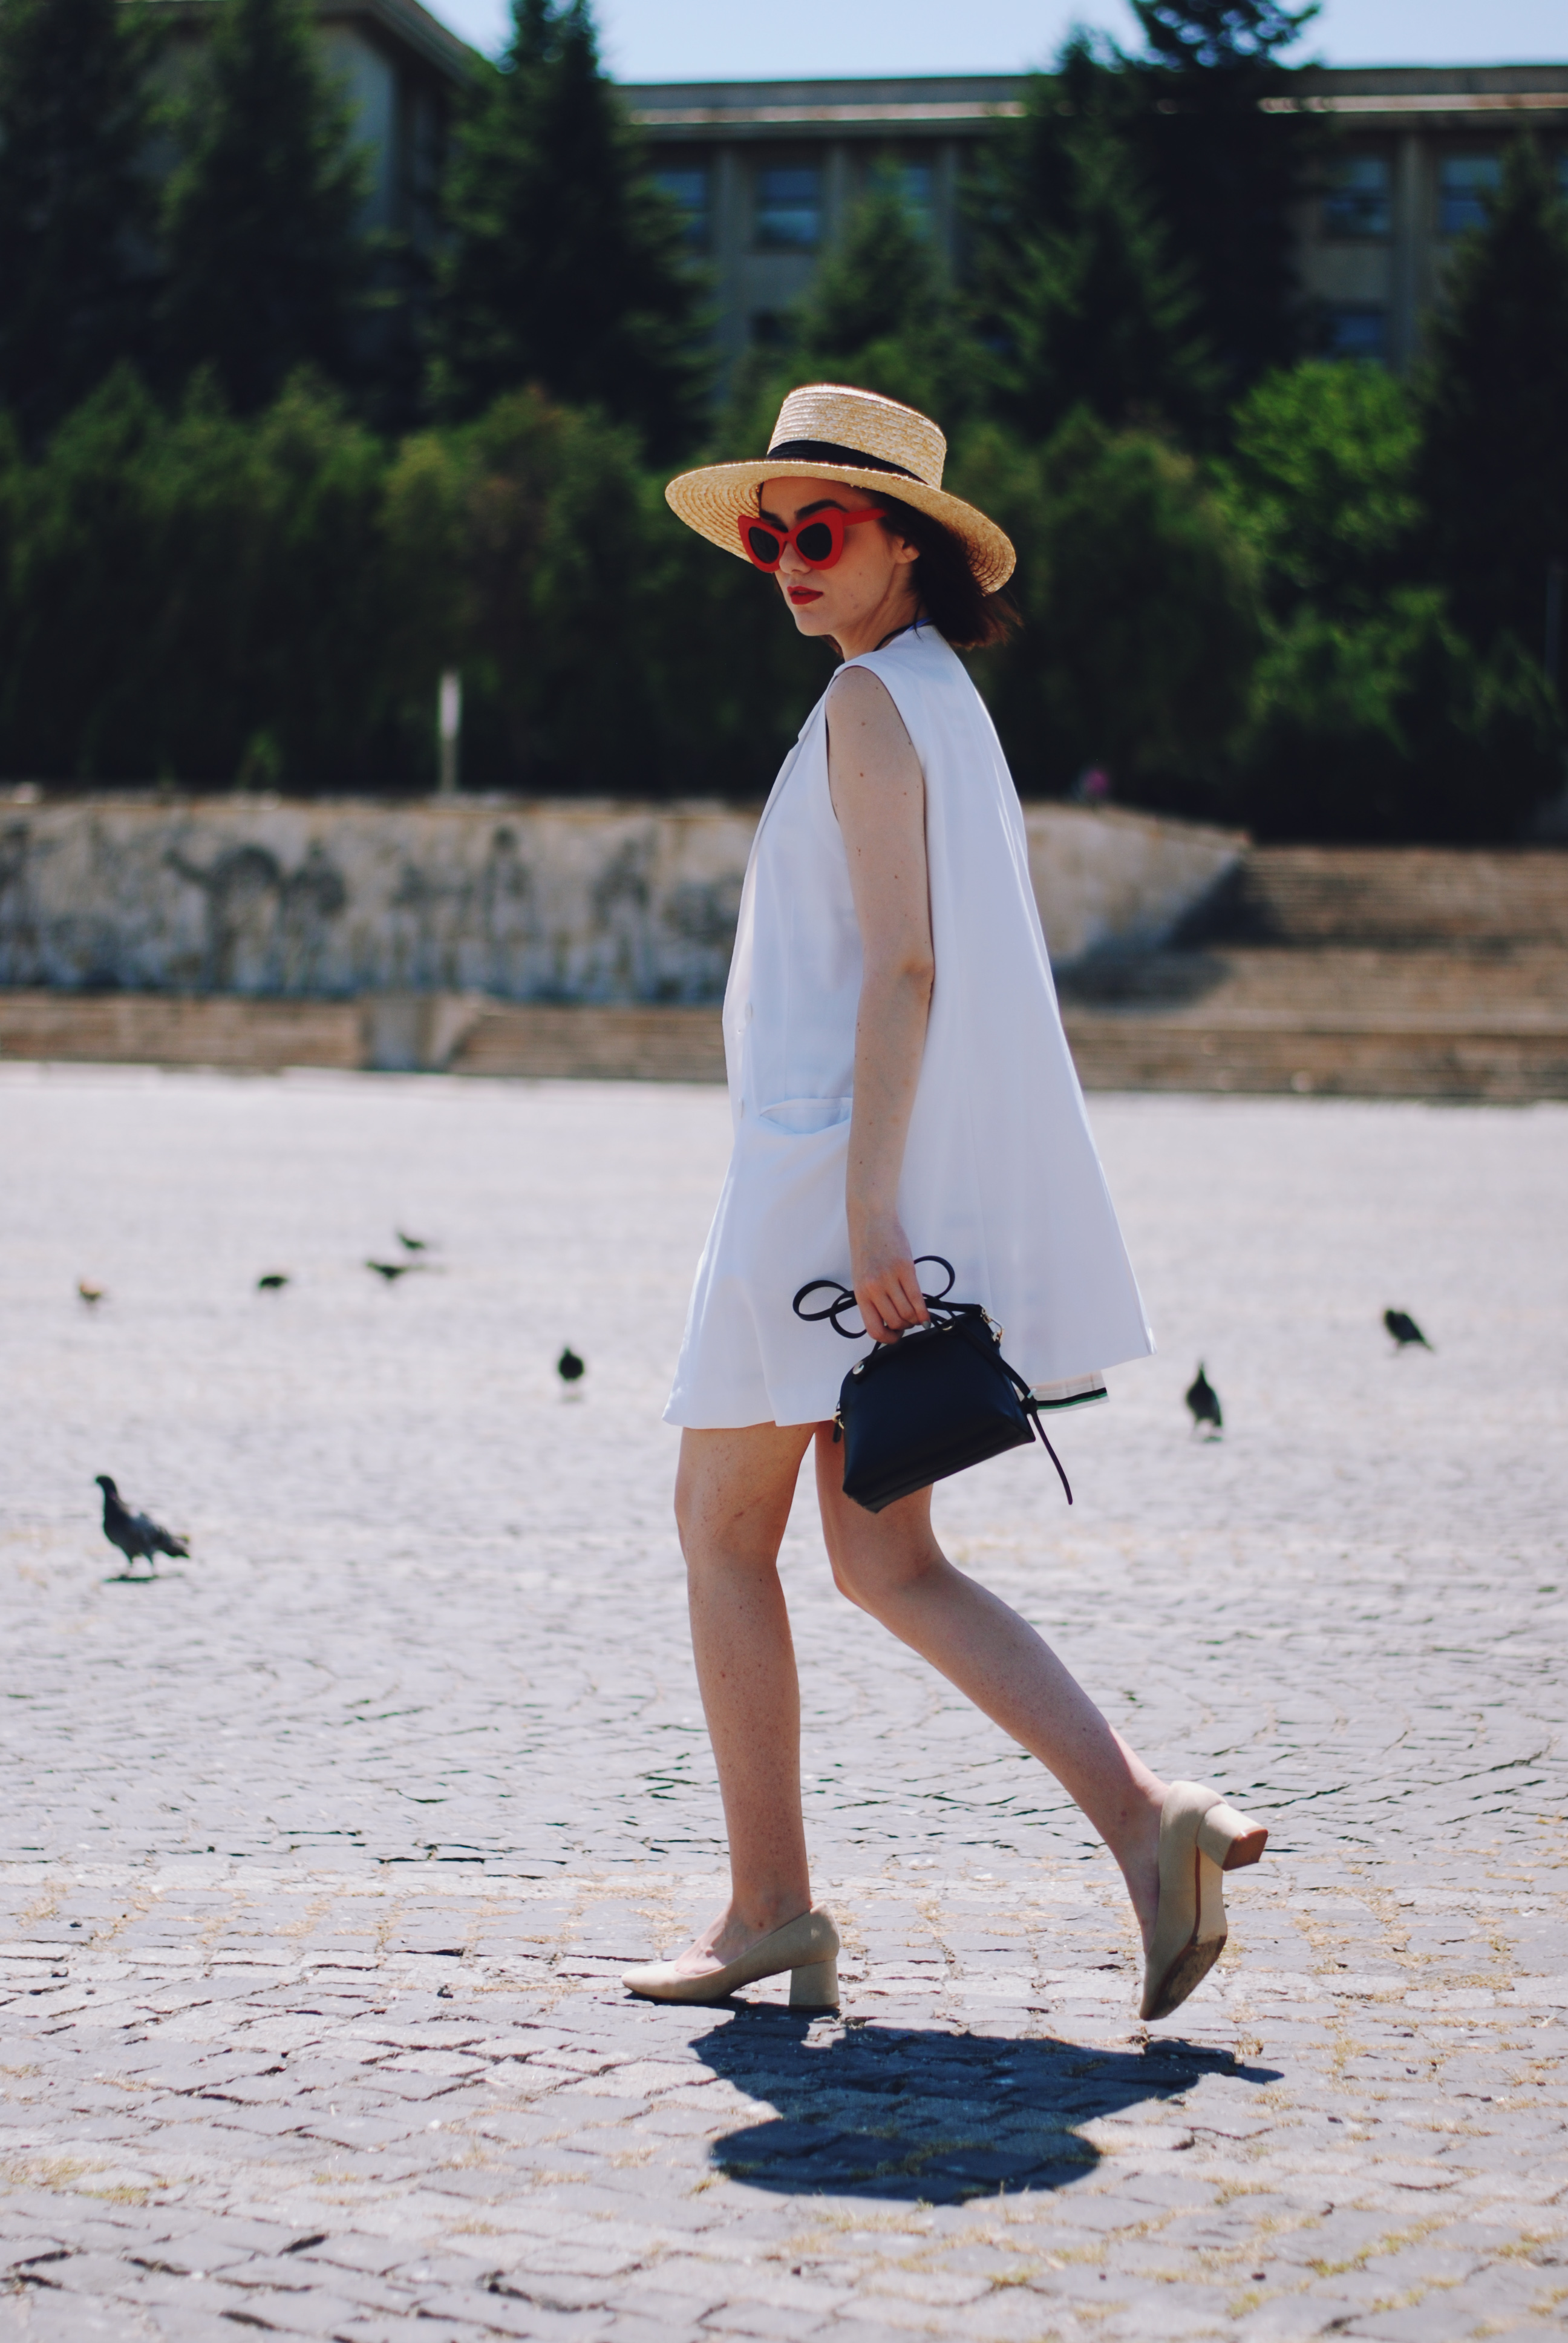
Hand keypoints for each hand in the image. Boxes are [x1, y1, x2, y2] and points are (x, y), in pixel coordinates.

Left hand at [851, 1214, 929, 1344]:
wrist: (871, 1222)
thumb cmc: (867, 1249)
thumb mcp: (862, 1278)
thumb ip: (873, 1299)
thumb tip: (890, 1321)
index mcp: (860, 1293)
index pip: (874, 1329)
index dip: (888, 1338)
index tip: (896, 1336)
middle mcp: (873, 1288)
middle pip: (895, 1322)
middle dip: (905, 1327)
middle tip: (909, 1322)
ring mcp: (889, 1279)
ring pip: (908, 1313)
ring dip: (915, 1319)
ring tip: (916, 1315)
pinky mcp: (905, 1269)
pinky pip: (917, 1298)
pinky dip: (924, 1311)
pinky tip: (926, 1315)